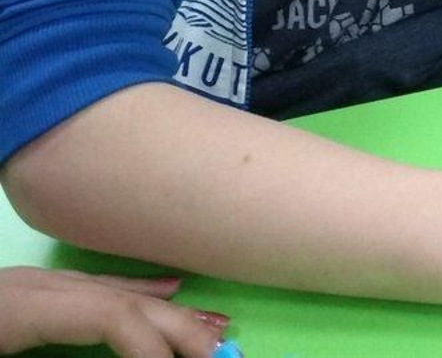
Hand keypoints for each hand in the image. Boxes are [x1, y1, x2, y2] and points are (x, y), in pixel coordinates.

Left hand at [0, 267, 229, 356]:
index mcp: (27, 308)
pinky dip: (141, 288)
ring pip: (118, 292)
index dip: (154, 343)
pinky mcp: (35, 288)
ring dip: (170, 312)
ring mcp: (39, 283)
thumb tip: (144, 356)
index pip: (111, 314)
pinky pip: (99, 286)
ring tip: (216, 328)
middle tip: (221, 353)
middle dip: (178, 328)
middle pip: (124, 301)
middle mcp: (41, 287)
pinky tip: (174, 288)